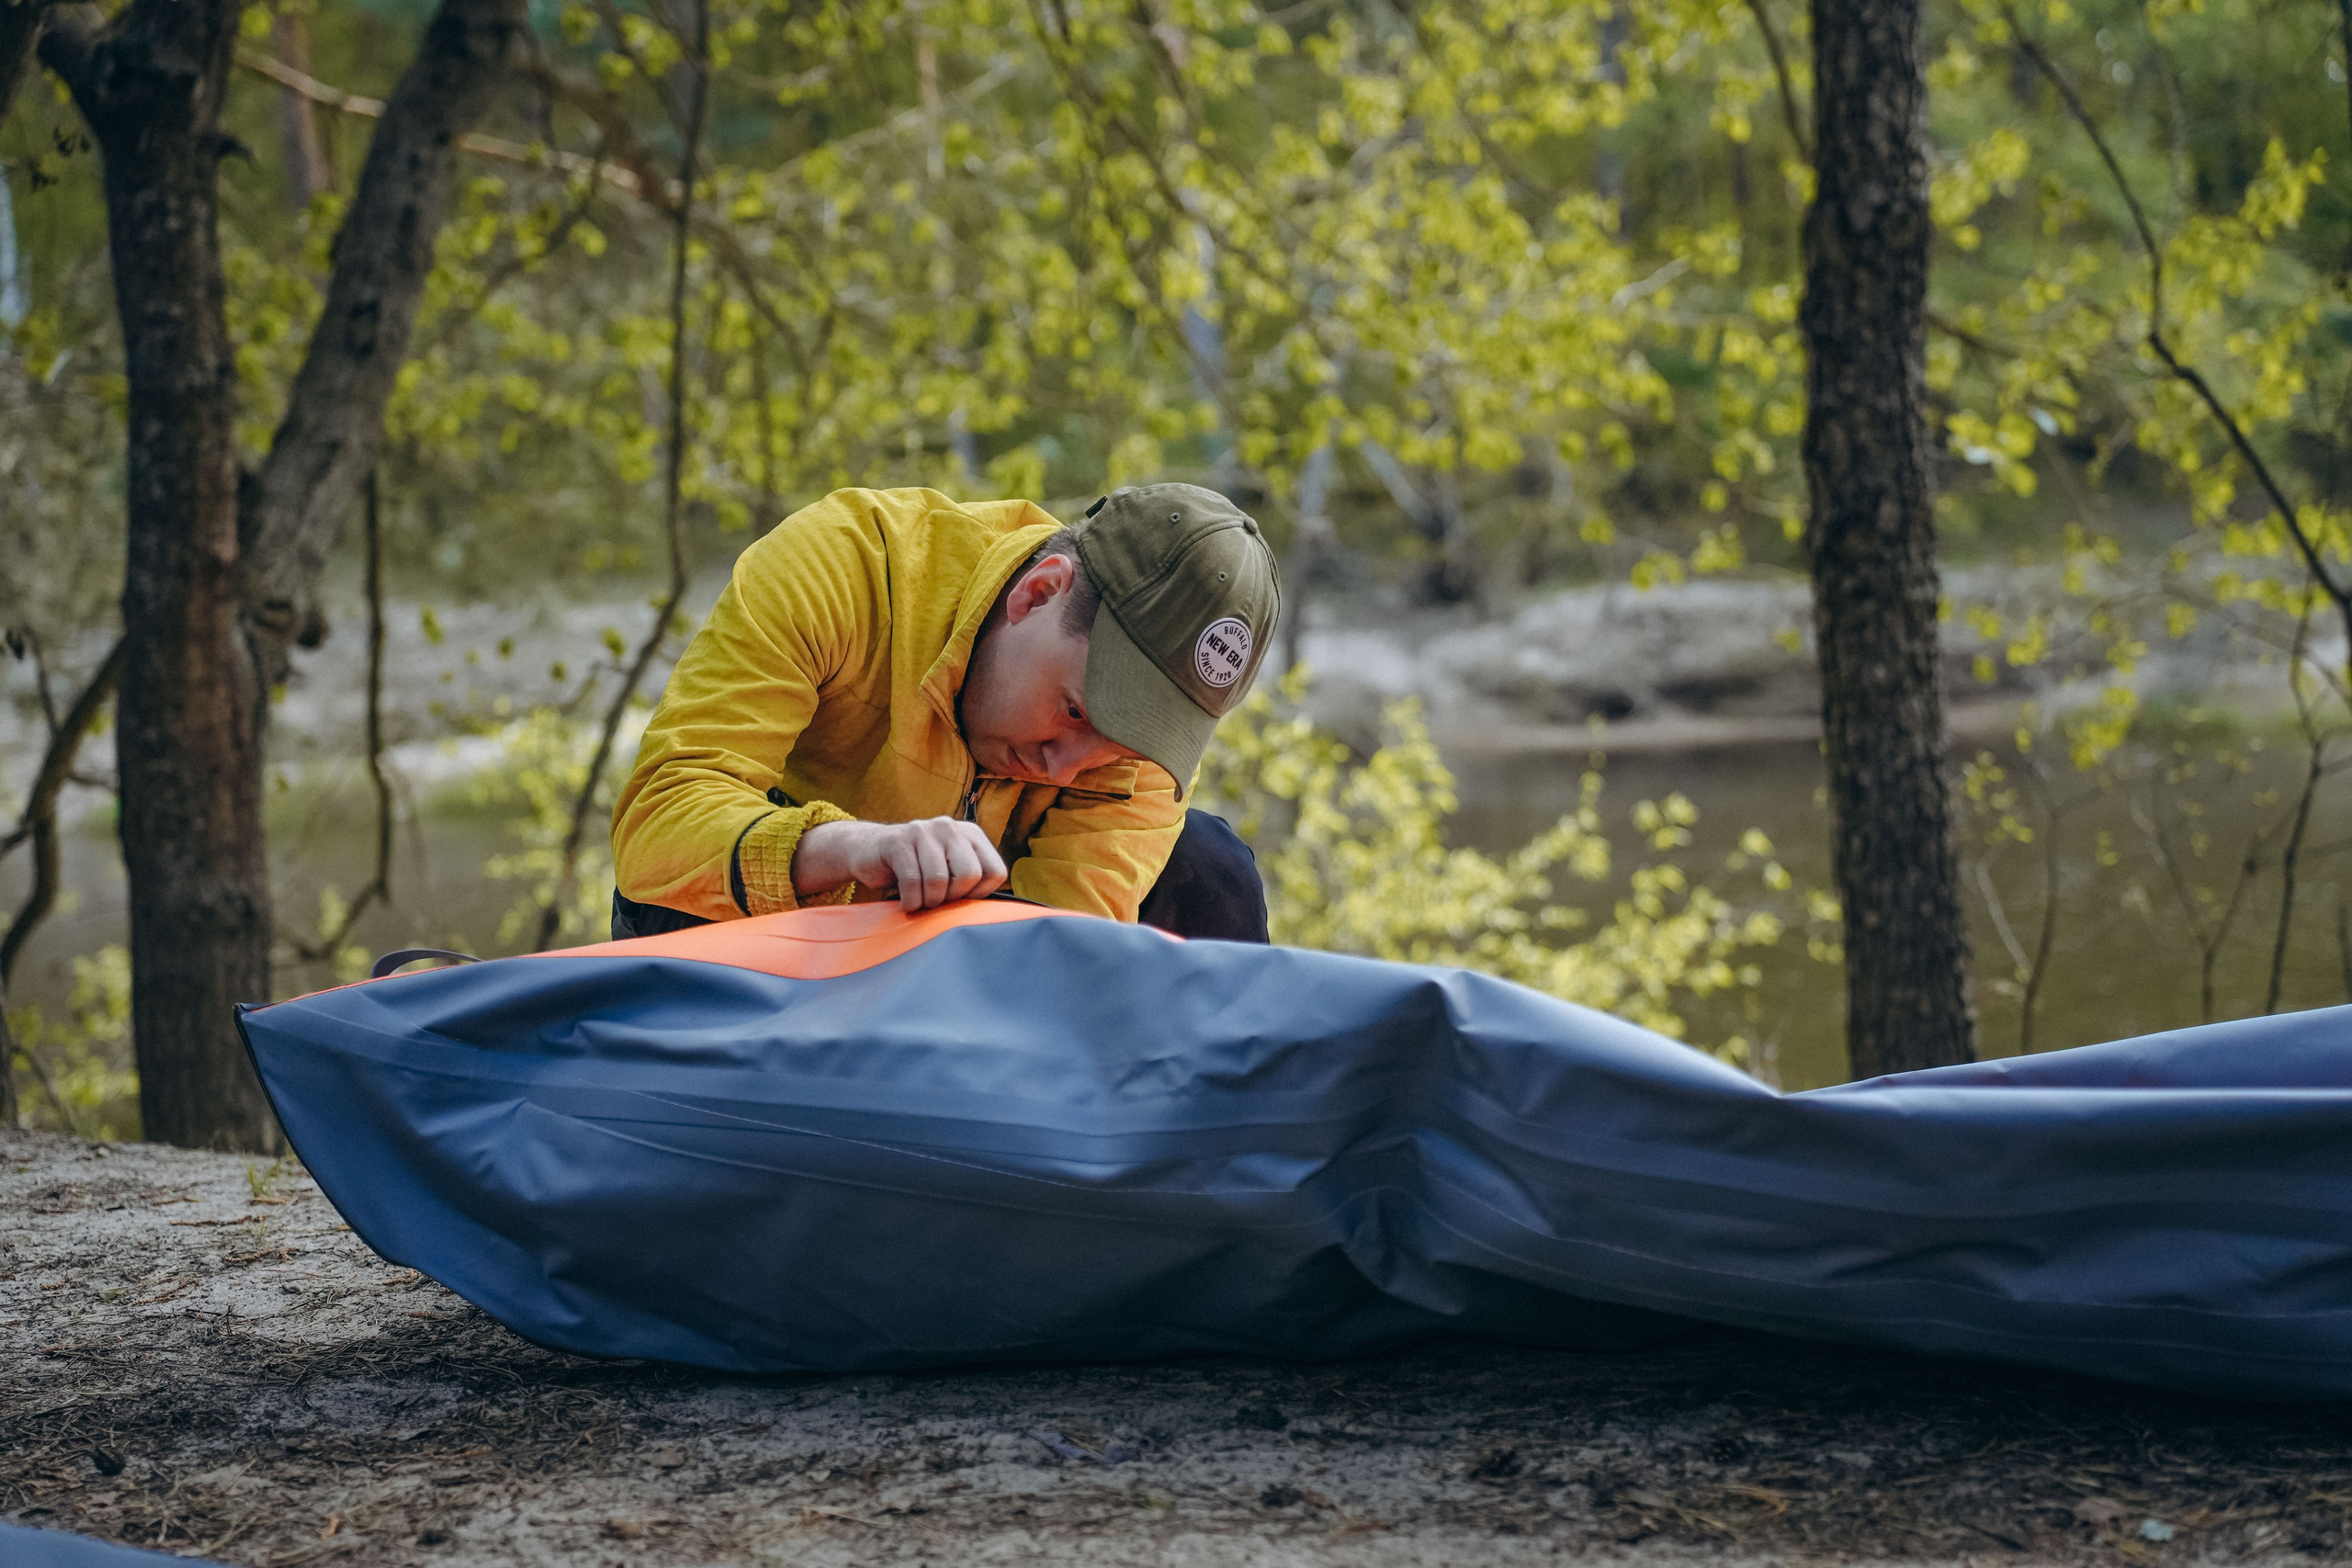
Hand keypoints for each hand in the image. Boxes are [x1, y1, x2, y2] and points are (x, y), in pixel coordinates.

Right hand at [792, 818, 1008, 911]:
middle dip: (952, 897)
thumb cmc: (915, 870)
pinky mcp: (898, 841)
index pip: (995, 872)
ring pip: (938, 880)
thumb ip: (971, 883)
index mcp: (970, 835)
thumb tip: (992, 913)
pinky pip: (912, 881)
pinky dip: (910, 901)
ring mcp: (923, 830)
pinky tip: (905, 901)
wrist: (867, 852)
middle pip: (970, 875)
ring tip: (919, 899)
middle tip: (936, 900)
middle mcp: (950, 828)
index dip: (978, 895)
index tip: (959, 897)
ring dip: (927, 901)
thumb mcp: (948, 871)